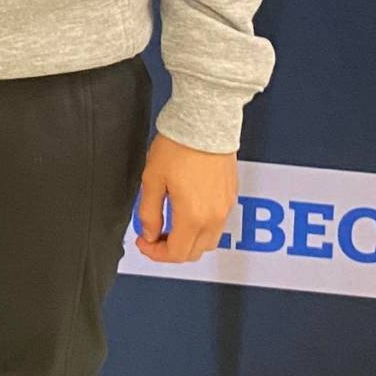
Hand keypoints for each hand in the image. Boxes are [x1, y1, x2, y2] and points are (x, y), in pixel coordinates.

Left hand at [134, 134, 236, 262]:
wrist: (204, 121)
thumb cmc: (178, 146)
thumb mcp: (152, 179)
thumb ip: (149, 212)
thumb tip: (149, 234)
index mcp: (193, 217)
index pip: (176, 254)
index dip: (156, 254)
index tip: (144, 242)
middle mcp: (214, 217)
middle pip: (194, 252)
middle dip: (171, 250)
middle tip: (154, 236)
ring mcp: (226, 207)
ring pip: (208, 241)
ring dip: (189, 241)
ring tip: (170, 225)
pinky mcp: (231, 195)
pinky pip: (218, 224)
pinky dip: (202, 227)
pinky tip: (187, 211)